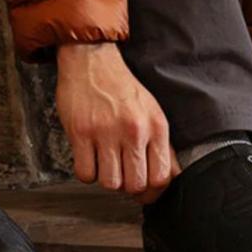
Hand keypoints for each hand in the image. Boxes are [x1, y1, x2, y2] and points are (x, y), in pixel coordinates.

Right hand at [56, 43, 177, 197]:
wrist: (92, 60)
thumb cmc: (121, 88)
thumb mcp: (151, 111)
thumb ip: (160, 144)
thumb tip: (170, 176)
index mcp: (155, 126)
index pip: (162, 177)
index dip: (153, 192)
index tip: (144, 191)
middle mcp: (134, 130)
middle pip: (135, 185)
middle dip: (128, 187)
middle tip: (122, 176)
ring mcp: (106, 132)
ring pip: (110, 183)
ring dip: (106, 179)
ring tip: (105, 163)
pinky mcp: (81, 133)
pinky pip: (85, 173)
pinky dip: (87, 172)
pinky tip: (90, 158)